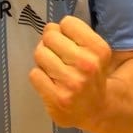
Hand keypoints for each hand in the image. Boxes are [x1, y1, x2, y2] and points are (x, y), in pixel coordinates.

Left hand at [29, 15, 111, 130]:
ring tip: (54, 68)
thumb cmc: (92, 75)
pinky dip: (39, 76)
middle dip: (51, 43)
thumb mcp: (95, 51)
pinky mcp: (56, 98)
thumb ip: (75, 35)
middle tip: (59, 56)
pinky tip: (51, 82)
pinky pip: (34, 74)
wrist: (97, 110)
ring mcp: (71, 83)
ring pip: (40, 53)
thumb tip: (49, 28)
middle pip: (50, 36)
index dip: (65, 31)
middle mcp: (87, 65)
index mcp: (98, 50)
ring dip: (44, 59)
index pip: (67, 23)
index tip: (69, 42)